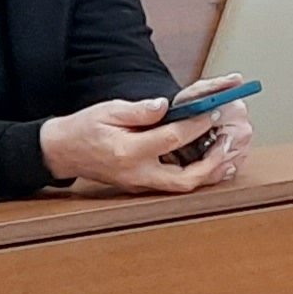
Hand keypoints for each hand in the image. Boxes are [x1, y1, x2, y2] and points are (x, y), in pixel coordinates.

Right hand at [42, 92, 239, 193]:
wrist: (63, 151)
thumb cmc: (85, 127)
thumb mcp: (109, 110)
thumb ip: (139, 110)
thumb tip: (166, 106)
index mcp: (128, 151)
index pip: (171, 138)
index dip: (196, 125)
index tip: (212, 112)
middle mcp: (137, 173)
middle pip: (185, 179)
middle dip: (212, 162)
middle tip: (227, 140)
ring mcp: (139, 184)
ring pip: (182, 187)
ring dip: (208, 173)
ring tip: (228, 155)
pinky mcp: (141, 186)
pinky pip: (174, 185)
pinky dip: (195, 176)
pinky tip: (211, 164)